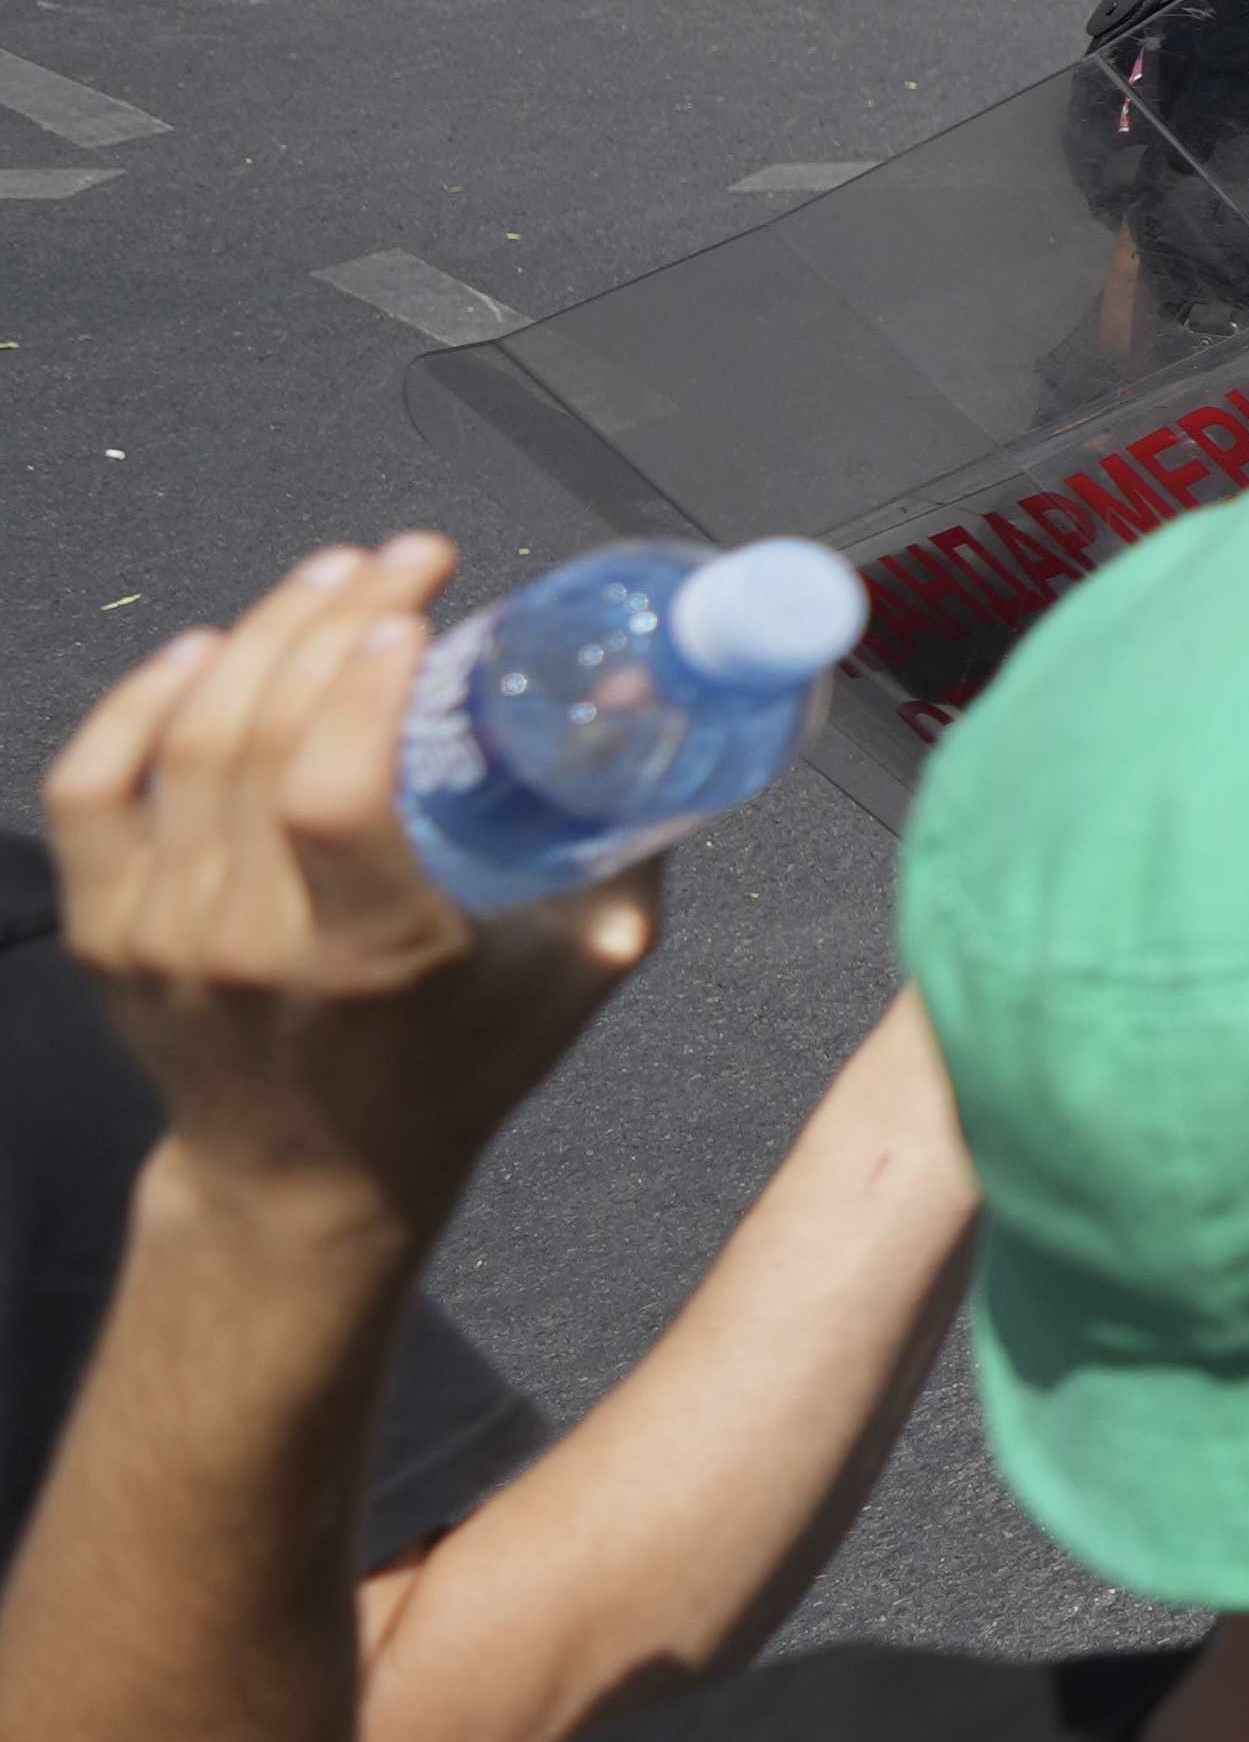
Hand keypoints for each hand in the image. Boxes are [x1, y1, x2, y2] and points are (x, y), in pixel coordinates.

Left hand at [43, 537, 656, 1238]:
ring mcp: (160, 935)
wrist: (305, 1177)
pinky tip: (198, 650)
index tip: (414, 617)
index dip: (360, 688)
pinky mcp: (106, 927)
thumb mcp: (574, 981)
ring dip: (258, 637)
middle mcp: (247, 945)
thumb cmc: (454, 1074)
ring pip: (183, 744)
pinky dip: (137, 704)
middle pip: (257, 742)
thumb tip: (664, 723)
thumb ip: (629, 860)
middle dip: (330, 623)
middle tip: (397, 564)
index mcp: (369, 960)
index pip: (330, 797)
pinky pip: (92, 788)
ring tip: (327, 581)